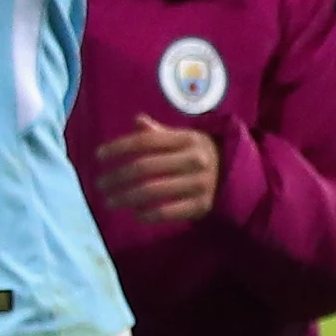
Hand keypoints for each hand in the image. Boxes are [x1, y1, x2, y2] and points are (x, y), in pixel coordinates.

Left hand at [93, 115, 222, 228]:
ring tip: (109, 202)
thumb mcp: (185, 138)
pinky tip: (135, 214)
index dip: (119, 148)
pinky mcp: (202, 205)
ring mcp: (199, 184)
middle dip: (117, 177)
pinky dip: (147, 214)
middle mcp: (194, 159)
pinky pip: (167, 211)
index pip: (146, 141)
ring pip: (152, 191)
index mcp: (186, 139)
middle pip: (145, 167)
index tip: (98, 156)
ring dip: (125, 197)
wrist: (238, 177)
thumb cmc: (201, 154)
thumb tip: (137, 121)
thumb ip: (159, 133)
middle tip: (99, 185)